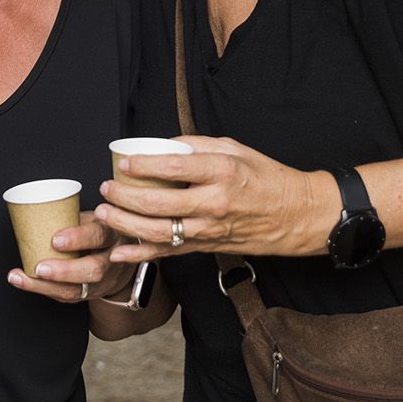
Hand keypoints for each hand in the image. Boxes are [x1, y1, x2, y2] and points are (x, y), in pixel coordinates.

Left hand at [5, 211, 136, 302]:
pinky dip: (43, 290)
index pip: (99, 236)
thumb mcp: (94, 219)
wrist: (122, 260)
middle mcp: (112, 261)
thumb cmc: (101, 233)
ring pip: (78, 289)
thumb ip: (74, 219)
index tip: (55, 239)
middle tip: (39, 267)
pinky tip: (24, 282)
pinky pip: (67, 296)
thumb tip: (38, 211)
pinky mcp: (89, 294)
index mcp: (112, 235)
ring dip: (47, 286)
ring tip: (22, 278)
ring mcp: (103, 281)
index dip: (78, 238)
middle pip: (93, 270)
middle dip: (64, 271)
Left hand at [96, 135, 335, 262]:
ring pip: (159, 232)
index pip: (172, 169)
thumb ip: (197, 145)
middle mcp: (214, 203)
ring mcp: (210, 229)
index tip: (123, 163)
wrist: (297, 214)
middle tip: (106, 188)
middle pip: (159, 204)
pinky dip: (142, 256)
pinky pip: (170, 253)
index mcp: (221, 172)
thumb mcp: (235, 148)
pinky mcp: (208, 247)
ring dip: (126, 225)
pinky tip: (120, 253)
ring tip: (105, 214)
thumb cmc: (266, 177)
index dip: (142, 166)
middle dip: (125, 197)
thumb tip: (163, 146)